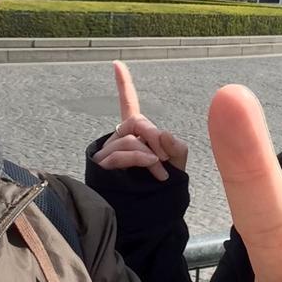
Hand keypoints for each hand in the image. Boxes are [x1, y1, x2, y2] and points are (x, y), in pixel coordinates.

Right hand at [92, 60, 187, 180]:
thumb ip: (176, 147)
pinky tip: (153, 167)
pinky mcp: (103, 168)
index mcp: (135, 134)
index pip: (128, 104)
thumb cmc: (164, 189)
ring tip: (161, 169)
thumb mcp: (178, 164)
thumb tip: (163, 134)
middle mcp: (118, 140)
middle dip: (153, 134)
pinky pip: (121, 153)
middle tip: (166, 154)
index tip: (116, 63)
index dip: (123, 85)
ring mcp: (108, 153)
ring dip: (150, 153)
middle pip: (134, 121)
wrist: (151, 217)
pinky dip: (140, 158)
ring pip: (129, 139)